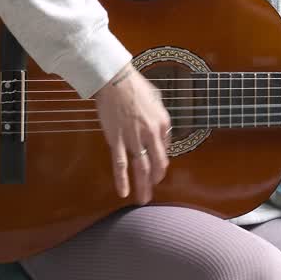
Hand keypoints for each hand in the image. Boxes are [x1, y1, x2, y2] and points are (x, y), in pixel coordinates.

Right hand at [92, 64, 171, 202]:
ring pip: (141, 168)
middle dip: (155, 180)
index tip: (155, 166)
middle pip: (156, 164)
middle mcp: (151, 134)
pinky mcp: (117, 140)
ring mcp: (133, 139)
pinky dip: (122, 180)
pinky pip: (121, 164)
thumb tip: (162, 133)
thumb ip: (160, 118)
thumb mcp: (157, 99)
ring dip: (142, 186)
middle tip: (152, 191)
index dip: (160, 161)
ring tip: (142, 200)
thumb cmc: (135, 85)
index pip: (164, 150)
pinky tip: (123, 192)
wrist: (115, 79)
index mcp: (163, 124)